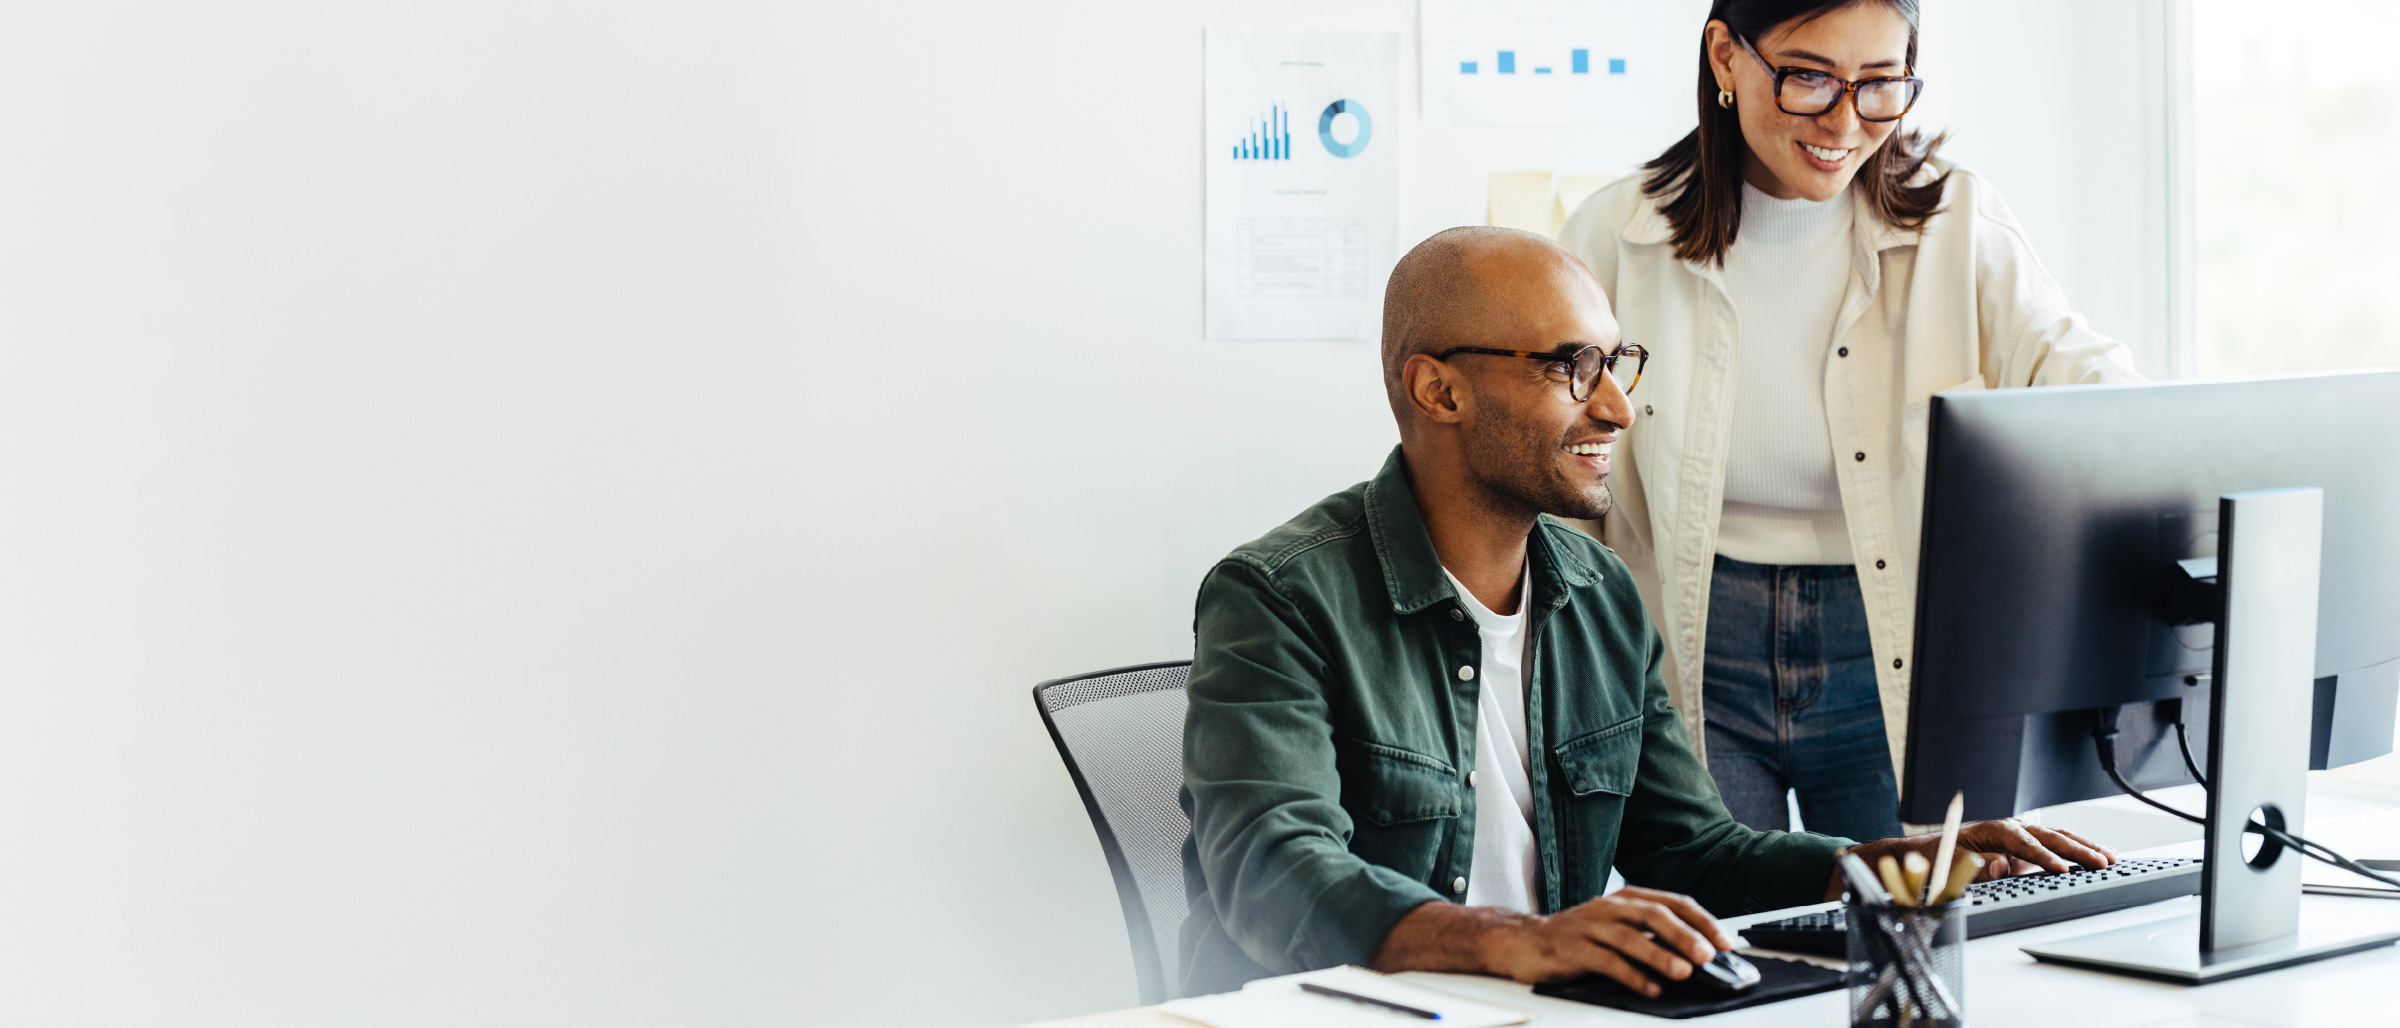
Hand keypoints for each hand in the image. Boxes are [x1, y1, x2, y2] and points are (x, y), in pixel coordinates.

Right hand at [1483, 888, 1736, 996]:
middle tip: (1707, 955)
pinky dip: (1631, 976)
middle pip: (1654, 915)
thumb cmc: (1579, 937)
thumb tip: (1697, 954)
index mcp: (1626, 898)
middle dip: (1684, 935)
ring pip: (1631, 937)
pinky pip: (1607, 961)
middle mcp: (1610, 907)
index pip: (1673, 903)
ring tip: (1682, 972)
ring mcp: (1590, 926)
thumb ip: (1651, 935)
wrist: (1525, 941)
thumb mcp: (1618, 928)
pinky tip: (1649, 989)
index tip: (1725, 942)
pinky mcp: (1573, 948)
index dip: (1702, 922)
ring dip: (1660, 955)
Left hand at [1844, 820, 2118, 891]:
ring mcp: (2018, 839)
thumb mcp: (1945, 862)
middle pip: (2047, 836)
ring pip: (2056, 838)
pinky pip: (2054, 848)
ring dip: (2083, 847)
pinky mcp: (2023, 850)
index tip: (2062, 870)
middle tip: (2102, 862)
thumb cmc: (1933, 856)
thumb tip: (2001, 866)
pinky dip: (2076, 851)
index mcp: (1990, 830)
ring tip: (2110, 858)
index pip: (2023, 842)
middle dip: (2076, 849)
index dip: (2043, 857)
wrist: (1923, 854)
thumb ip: (1972, 865)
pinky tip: (2097, 856)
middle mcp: (2008, 830)